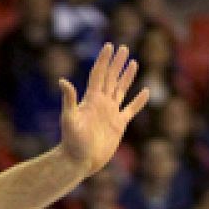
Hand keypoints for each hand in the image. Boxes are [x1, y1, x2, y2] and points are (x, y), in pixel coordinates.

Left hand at [58, 44, 148, 178]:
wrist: (79, 162)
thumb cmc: (72, 143)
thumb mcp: (69, 119)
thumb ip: (69, 100)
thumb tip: (63, 81)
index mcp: (91, 99)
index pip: (99, 74)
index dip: (104, 60)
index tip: (109, 46)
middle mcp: (101, 103)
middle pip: (111, 78)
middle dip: (117, 63)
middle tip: (123, 48)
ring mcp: (110, 113)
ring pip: (121, 90)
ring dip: (126, 77)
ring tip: (133, 62)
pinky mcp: (118, 126)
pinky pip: (131, 110)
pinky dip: (139, 101)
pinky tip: (145, 92)